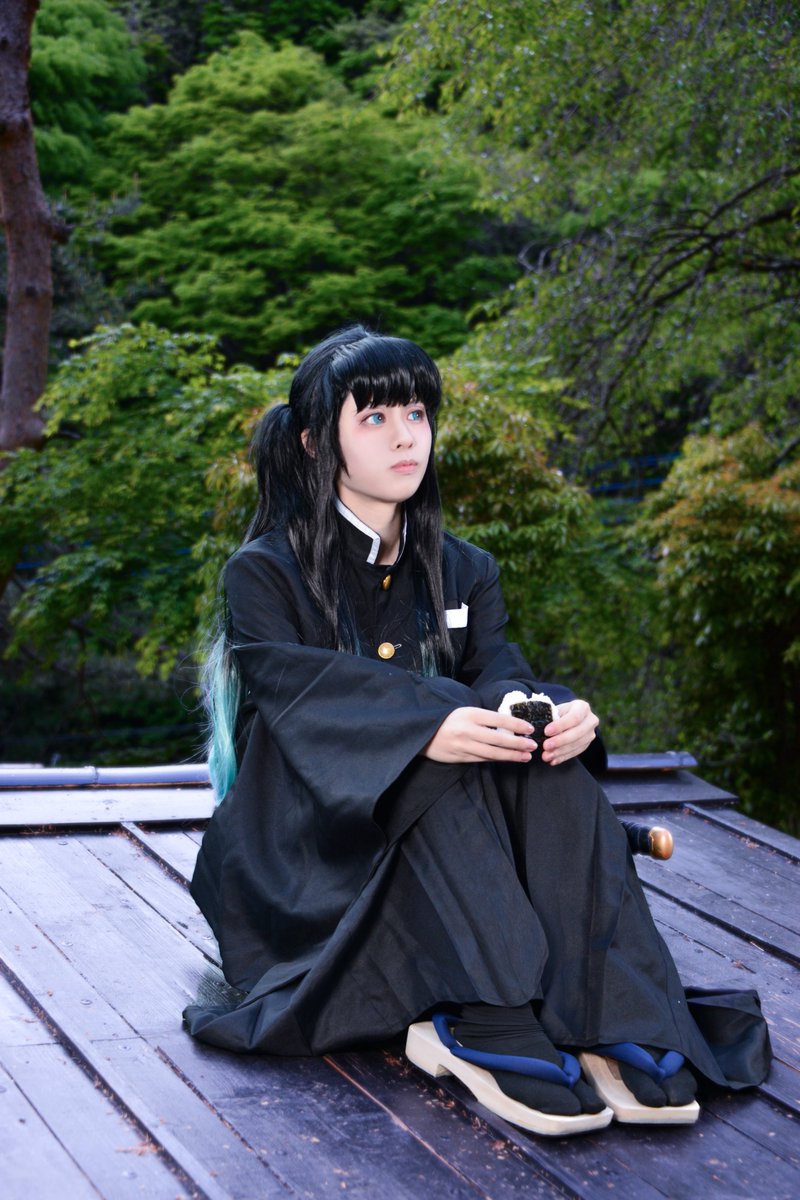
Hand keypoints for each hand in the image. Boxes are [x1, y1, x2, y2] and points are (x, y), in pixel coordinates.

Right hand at [421, 707, 536, 763]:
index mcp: (470, 714)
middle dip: (518, 743)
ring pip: (492, 753)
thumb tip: (507, 724)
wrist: (420, 733)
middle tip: (533, 746)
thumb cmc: (445, 719)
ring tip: (525, 756)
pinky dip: (497, 760)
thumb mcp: (463, 711)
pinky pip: (482, 759)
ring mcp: (463, 746)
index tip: (530, 728)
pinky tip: (508, 759)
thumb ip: (482, 717)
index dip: (516, 724)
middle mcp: (467, 730)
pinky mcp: (459, 757)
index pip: (499, 720)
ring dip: (511, 755)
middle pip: (499, 739)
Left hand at [540, 699, 598, 765]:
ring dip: (560, 752)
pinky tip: (553, 760)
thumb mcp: (556, 710)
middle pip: (578, 732)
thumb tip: (539, 728)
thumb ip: (551, 718)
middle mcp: (590, 720)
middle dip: (560, 741)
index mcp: (582, 707)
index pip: (574, 717)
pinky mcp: (587, 745)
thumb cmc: (559, 712)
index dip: (560, 725)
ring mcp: (590, 734)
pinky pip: (575, 752)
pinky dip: (563, 757)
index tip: (546, 732)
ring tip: (546, 756)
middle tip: (546, 746)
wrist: (568, 717)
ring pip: (577, 744)